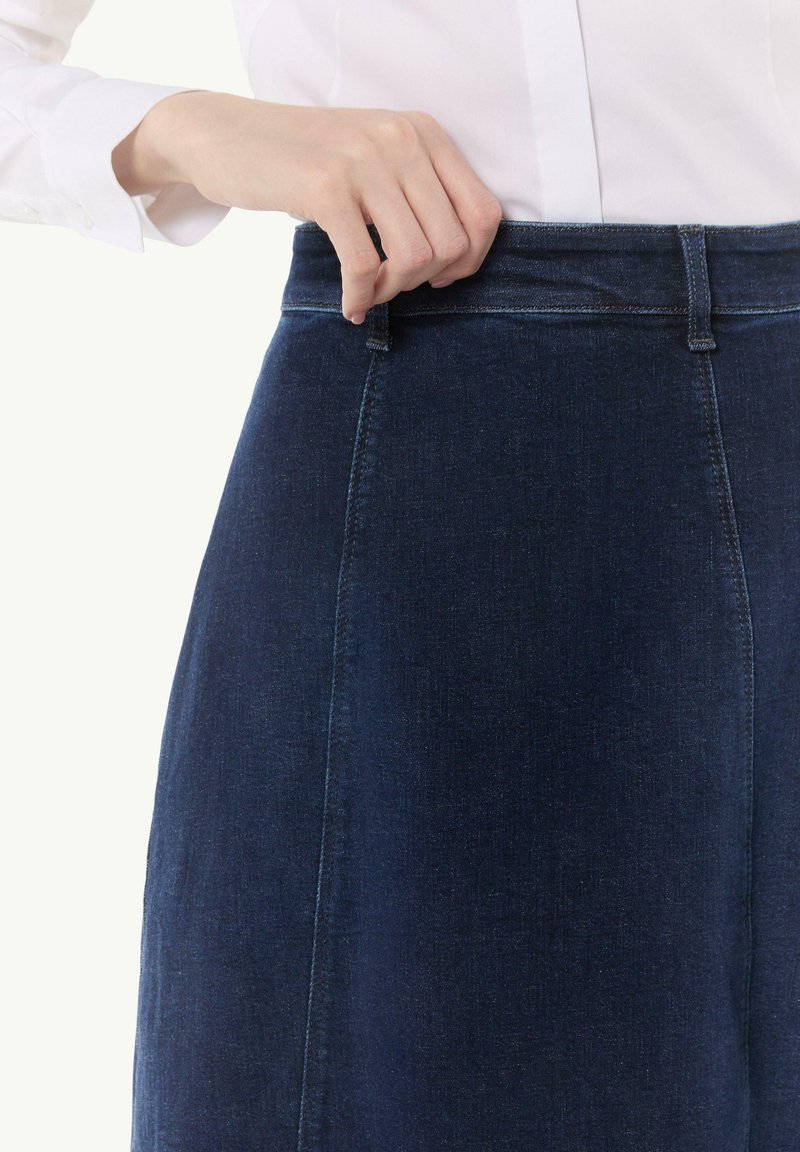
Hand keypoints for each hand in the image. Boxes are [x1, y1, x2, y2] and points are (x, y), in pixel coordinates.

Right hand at [115, 91, 503, 323]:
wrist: (227, 135)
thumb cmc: (306, 160)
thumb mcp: (374, 159)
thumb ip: (419, 192)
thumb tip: (459, 262)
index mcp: (424, 133)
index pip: (485, 214)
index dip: (469, 262)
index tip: (438, 277)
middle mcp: (401, 140)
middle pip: (452, 244)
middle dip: (424, 282)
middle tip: (392, 286)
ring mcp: (363, 161)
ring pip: (414, 258)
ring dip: (391, 291)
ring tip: (368, 292)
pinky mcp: (325, 189)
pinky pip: (365, 266)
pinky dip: (360, 296)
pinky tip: (349, 305)